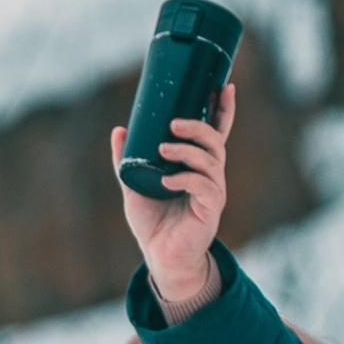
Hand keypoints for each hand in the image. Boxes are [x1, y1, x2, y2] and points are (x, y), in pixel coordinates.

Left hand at [112, 82, 231, 320]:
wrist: (159, 257)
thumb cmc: (153, 223)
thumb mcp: (134, 185)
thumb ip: (127, 160)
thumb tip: (119, 130)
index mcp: (198, 166)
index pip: (216, 132)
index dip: (223, 110)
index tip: (224, 86)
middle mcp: (210, 177)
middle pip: (215, 142)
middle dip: (198, 127)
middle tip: (173, 123)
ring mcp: (213, 194)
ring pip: (211, 162)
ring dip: (188, 152)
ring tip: (164, 149)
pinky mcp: (210, 211)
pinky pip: (205, 188)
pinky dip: (186, 179)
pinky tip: (168, 180)